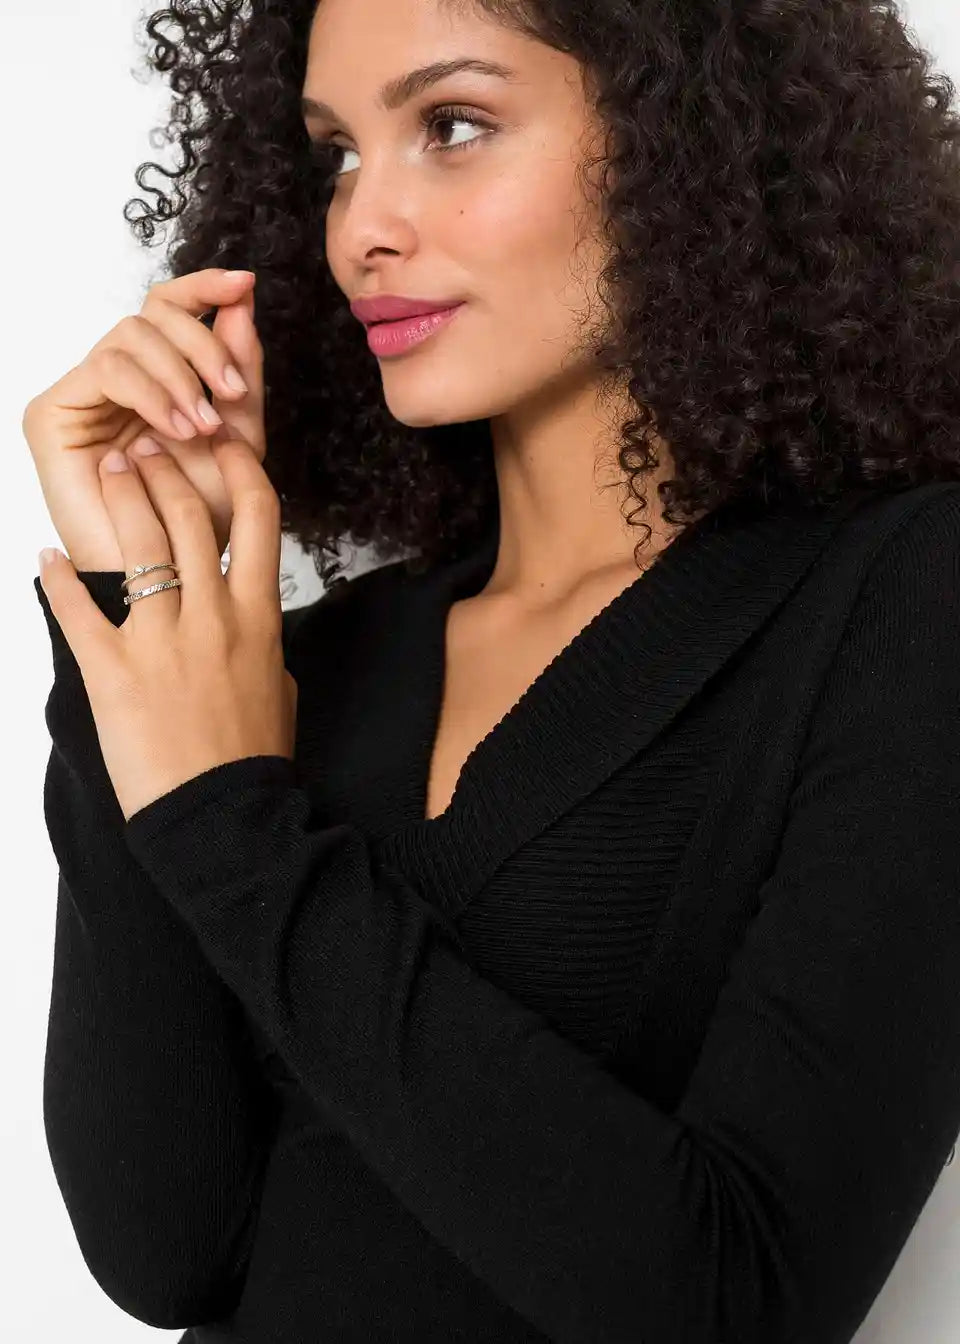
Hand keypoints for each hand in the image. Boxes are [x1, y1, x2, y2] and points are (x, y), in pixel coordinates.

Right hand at [22, 268, 264, 570]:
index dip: (205, 288)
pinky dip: (150, 391)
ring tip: (203, 426)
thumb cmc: (200, 519)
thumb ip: (241, 373)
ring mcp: (84, 394)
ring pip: (130, 333)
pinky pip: (106, 367)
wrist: (169, 575)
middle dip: (203, 343)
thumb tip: (241, 303)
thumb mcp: (239, 440)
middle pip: (153, 313)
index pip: (171, 309)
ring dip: (179, 375)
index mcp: (161, 380)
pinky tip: (175, 427)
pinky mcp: (53, 411)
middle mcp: (119, 380)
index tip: (244, 284)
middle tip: (231, 391)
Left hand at [37, 433, 296, 822]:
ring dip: (119, 496)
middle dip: (164, 468)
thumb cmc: (252, 756)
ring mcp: (161, 640)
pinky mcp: (112, 671)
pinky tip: (45, 559)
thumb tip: (248, 618)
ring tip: (106, 471)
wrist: (222, 814)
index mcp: (259, 616)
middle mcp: (212, 615)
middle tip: (143, 447)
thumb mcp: (279, 686)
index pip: (258, 516)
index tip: (222, 445)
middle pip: (188, 513)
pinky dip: (55, 579)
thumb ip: (263, 640)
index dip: (240, 468)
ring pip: (138, 542)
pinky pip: (77, 610)